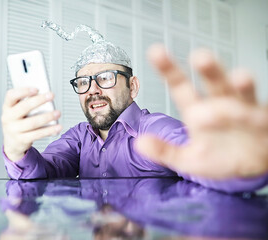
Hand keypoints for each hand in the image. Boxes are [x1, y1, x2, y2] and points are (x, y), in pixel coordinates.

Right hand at [1, 88, 61, 161]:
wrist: (12, 143)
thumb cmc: (18, 122)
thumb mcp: (17, 111)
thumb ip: (27, 103)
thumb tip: (45, 96)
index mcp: (7, 107)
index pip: (11, 95)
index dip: (23, 91)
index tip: (36, 89)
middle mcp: (8, 118)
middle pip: (24, 107)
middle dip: (39, 100)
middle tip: (51, 95)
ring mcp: (14, 130)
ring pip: (33, 122)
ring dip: (47, 117)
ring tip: (57, 113)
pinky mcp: (22, 140)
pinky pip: (37, 134)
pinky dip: (49, 130)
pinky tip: (58, 127)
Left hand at [135, 44, 267, 178]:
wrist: (248, 169)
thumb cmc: (217, 157)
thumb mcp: (186, 159)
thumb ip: (164, 151)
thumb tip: (140, 143)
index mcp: (197, 109)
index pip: (180, 85)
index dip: (169, 69)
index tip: (156, 51)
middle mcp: (219, 103)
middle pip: (213, 80)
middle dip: (208, 68)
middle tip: (200, 56)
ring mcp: (243, 109)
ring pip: (240, 92)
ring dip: (240, 84)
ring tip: (238, 77)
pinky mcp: (262, 121)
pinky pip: (260, 115)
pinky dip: (256, 113)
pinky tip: (253, 114)